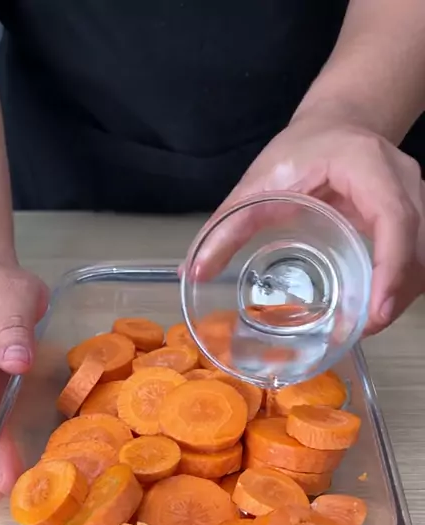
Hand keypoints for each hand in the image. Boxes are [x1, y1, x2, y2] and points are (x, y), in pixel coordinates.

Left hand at [198, 114, 424, 332]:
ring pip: (423, 257)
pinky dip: (398, 288)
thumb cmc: (303, 147)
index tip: (374, 310)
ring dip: (399, 296)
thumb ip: (227, 224)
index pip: (394, 219)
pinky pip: (417, 259)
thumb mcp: (260, 180)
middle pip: (418, 246)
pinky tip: (372, 310)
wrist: (340, 122)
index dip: (391, 267)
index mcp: (366, 165)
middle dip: (394, 295)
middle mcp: (401, 181)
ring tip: (362, 327)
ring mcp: (416, 199)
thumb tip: (193, 270)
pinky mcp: (414, 219)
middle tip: (360, 332)